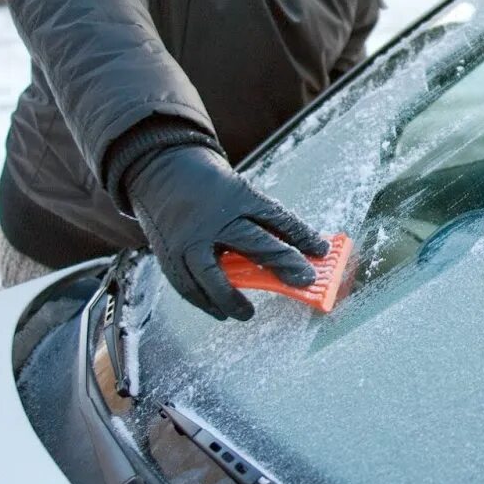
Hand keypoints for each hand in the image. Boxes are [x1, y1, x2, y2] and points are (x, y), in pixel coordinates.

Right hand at [126, 146, 327, 319]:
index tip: (323, 251)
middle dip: (283, 263)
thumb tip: (300, 247)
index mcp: (237, 196)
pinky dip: (204, 301)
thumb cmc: (209, 186)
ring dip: (231, 298)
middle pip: (254, 243)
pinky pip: (187, 284)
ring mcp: (189, 238)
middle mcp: (215, 218)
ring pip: (213, 275)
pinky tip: (219, 311)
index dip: (302, 235)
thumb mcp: (239, 192)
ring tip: (246, 313)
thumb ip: (263, 220)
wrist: (160, 170)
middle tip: (303, 281)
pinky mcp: (169, 253)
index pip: (277, 217)